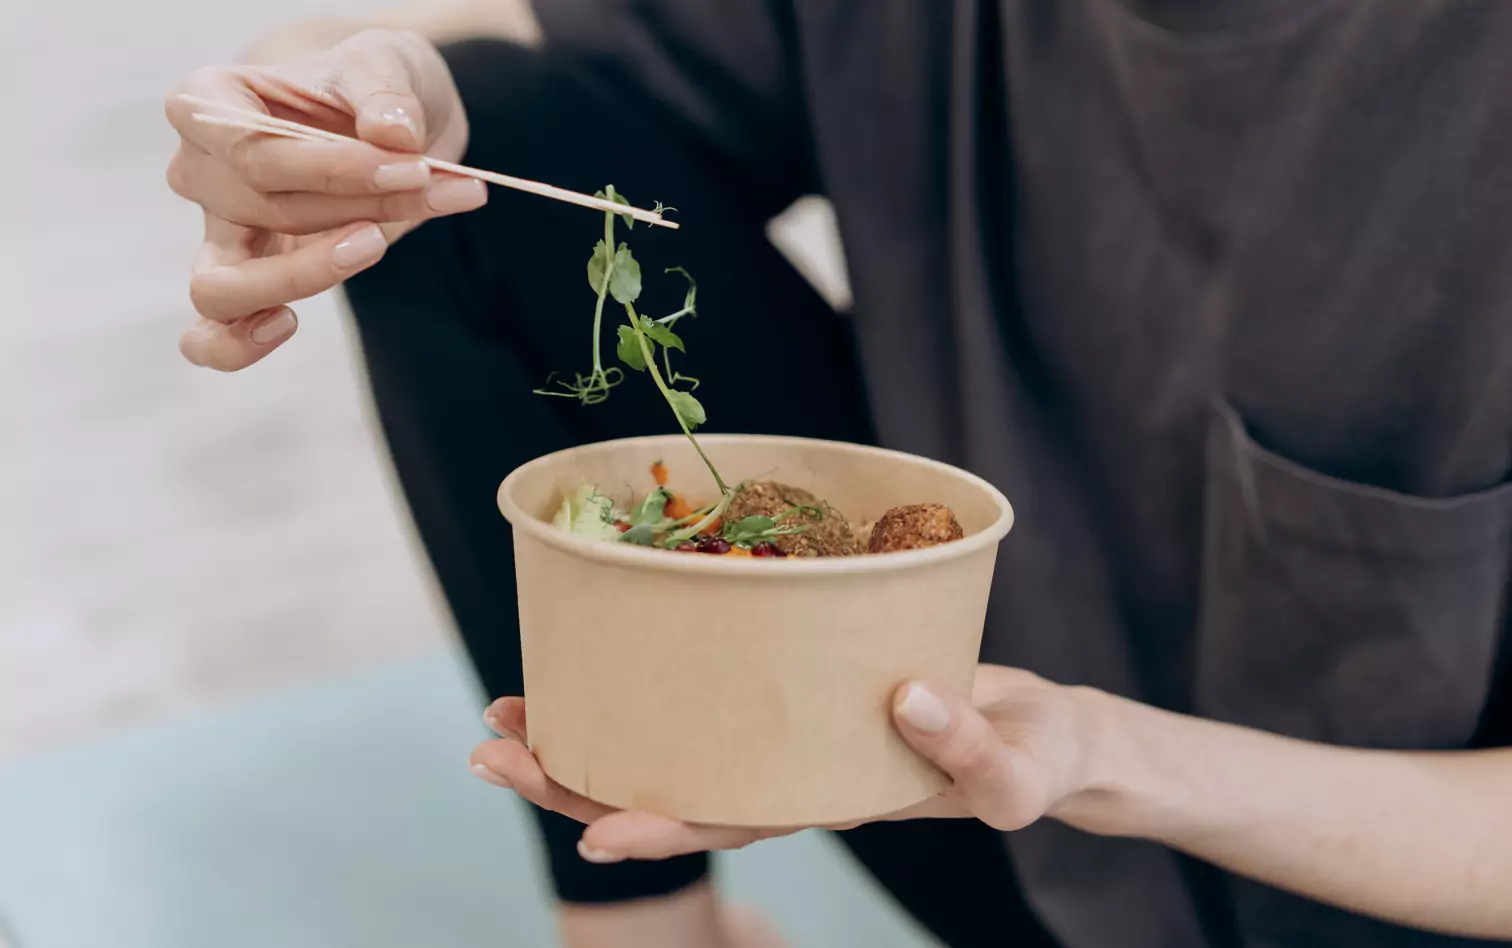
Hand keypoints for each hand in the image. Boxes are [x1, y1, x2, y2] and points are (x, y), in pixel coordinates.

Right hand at [164, 29, 484, 369]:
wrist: (385, 127)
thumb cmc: (369, 88)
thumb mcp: (385, 65)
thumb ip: (387, 92)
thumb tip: (394, 135)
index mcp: (206, 103)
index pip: (252, 151)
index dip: (333, 169)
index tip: (414, 167)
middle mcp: (197, 170)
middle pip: (262, 209)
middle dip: (359, 206)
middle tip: (434, 187)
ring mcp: (216, 233)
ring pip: (223, 286)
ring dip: (306, 274)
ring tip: (374, 245)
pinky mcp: (247, 282)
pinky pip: (211, 335)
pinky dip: (237, 344)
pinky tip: (288, 325)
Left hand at [468, 665, 1100, 862]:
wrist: (1034, 730)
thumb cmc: (1032, 759)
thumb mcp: (1021, 770)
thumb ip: (972, 749)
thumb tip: (905, 699)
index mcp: (829, 798)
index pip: (730, 819)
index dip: (659, 828)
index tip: (592, 832)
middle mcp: (785, 770)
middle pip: (667, 785)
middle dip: (575, 778)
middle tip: (493, 744)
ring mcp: (779, 731)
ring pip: (667, 742)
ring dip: (586, 730)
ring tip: (508, 707)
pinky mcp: (787, 687)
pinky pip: (705, 689)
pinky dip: (647, 675)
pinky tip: (599, 650)